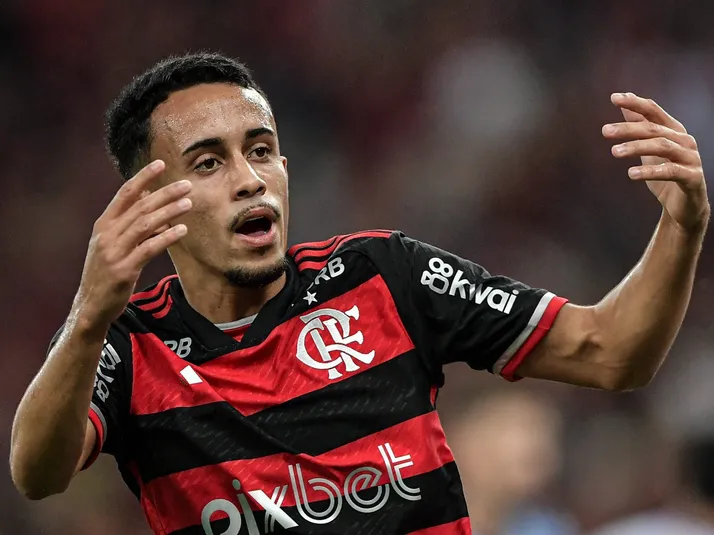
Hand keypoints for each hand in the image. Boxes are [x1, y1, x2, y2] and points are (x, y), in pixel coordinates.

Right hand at [72, 160, 192, 330]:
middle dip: (165, 193)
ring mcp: (114, 252)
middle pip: (140, 206)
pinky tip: (182, 229)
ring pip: (145, 225)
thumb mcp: (113, 242)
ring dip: (169, 211)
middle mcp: (107, 234)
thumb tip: (151, 195)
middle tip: (186, 185)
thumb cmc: (108, 271)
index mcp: (104, 225)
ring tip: (188, 203)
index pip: (125, 194)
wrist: (92, 305)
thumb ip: (130, 220)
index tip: (160, 164)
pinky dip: (166, 237)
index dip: (143, 177)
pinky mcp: (124, 269)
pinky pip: (149, 248)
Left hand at [602, 92, 709, 234]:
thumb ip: (640, 126)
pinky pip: (670, 171)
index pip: (653, 111)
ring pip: (661, 147)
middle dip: (628, 128)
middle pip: (653, 129)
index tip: (614, 97)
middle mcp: (684, 140)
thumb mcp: (649, 149)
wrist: (684, 206)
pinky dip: (650, 171)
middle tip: (605, 131)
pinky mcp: (692, 177)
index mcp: (674, 130)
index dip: (635, 103)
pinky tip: (631, 174)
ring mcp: (691, 158)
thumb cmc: (665, 174)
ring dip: (636, 147)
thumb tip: (625, 103)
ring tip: (614, 152)